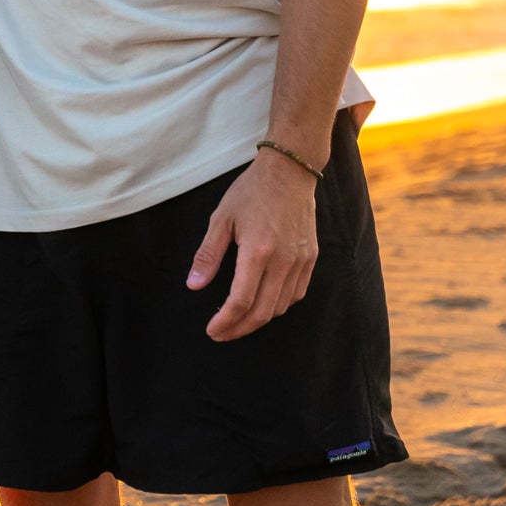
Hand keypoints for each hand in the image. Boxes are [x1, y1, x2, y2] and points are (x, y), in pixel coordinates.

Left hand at [187, 151, 318, 338]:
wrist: (290, 172)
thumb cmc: (251, 192)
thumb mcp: (221, 218)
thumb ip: (208, 255)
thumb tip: (194, 286)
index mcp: (257, 251)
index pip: (240, 301)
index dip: (225, 321)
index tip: (212, 330)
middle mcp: (282, 261)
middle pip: (262, 312)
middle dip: (239, 329)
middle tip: (222, 333)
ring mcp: (300, 261)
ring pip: (280, 307)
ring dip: (258, 320)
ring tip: (239, 320)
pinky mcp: (311, 258)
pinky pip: (296, 294)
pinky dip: (278, 306)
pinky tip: (263, 303)